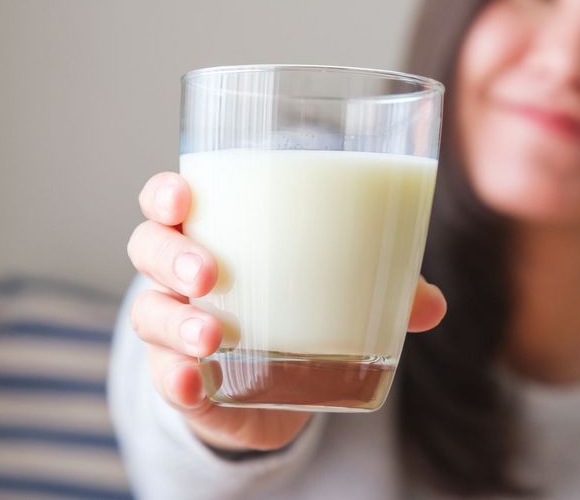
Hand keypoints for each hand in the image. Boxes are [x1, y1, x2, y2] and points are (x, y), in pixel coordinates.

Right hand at [126, 171, 447, 451]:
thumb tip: (432, 305)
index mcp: (213, 230)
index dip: (167, 192)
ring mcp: (172, 326)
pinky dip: (173, 378)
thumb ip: (384, 288)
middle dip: (171, 254)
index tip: (185, 195)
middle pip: (147, 246)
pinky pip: (161, 375)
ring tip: (210, 337)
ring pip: (148, 310)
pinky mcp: (179, 378)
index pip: (168, 198)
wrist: (274, 388)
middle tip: (208, 272)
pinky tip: (192, 383)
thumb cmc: (299, 305)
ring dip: (174, 320)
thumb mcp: (342, 288)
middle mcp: (178, 274)